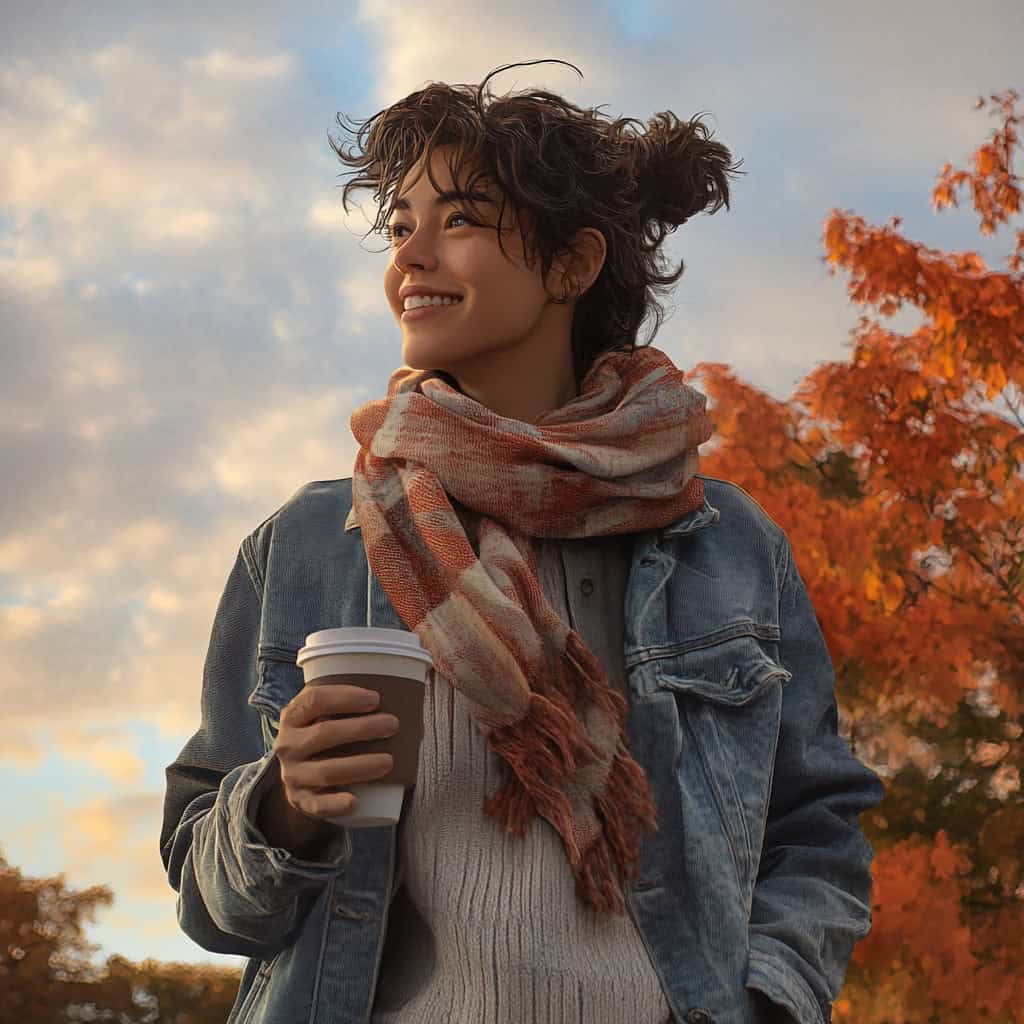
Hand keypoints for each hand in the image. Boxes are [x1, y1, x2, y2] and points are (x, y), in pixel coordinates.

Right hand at [273, 682, 399, 822]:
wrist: (301, 776)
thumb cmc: (327, 737)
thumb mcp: (329, 718)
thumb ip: (361, 711)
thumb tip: (416, 720)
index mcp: (293, 715)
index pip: (315, 699)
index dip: (345, 697)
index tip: (376, 699)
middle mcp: (287, 744)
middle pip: (324, 733)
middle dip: (362, 728)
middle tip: (393, 724)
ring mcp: (293, 775)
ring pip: (326, 771)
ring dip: (360, 765)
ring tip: (390, 761)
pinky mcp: (301, 801)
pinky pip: (317, 805)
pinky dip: (336, 804)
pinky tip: (355, 801)